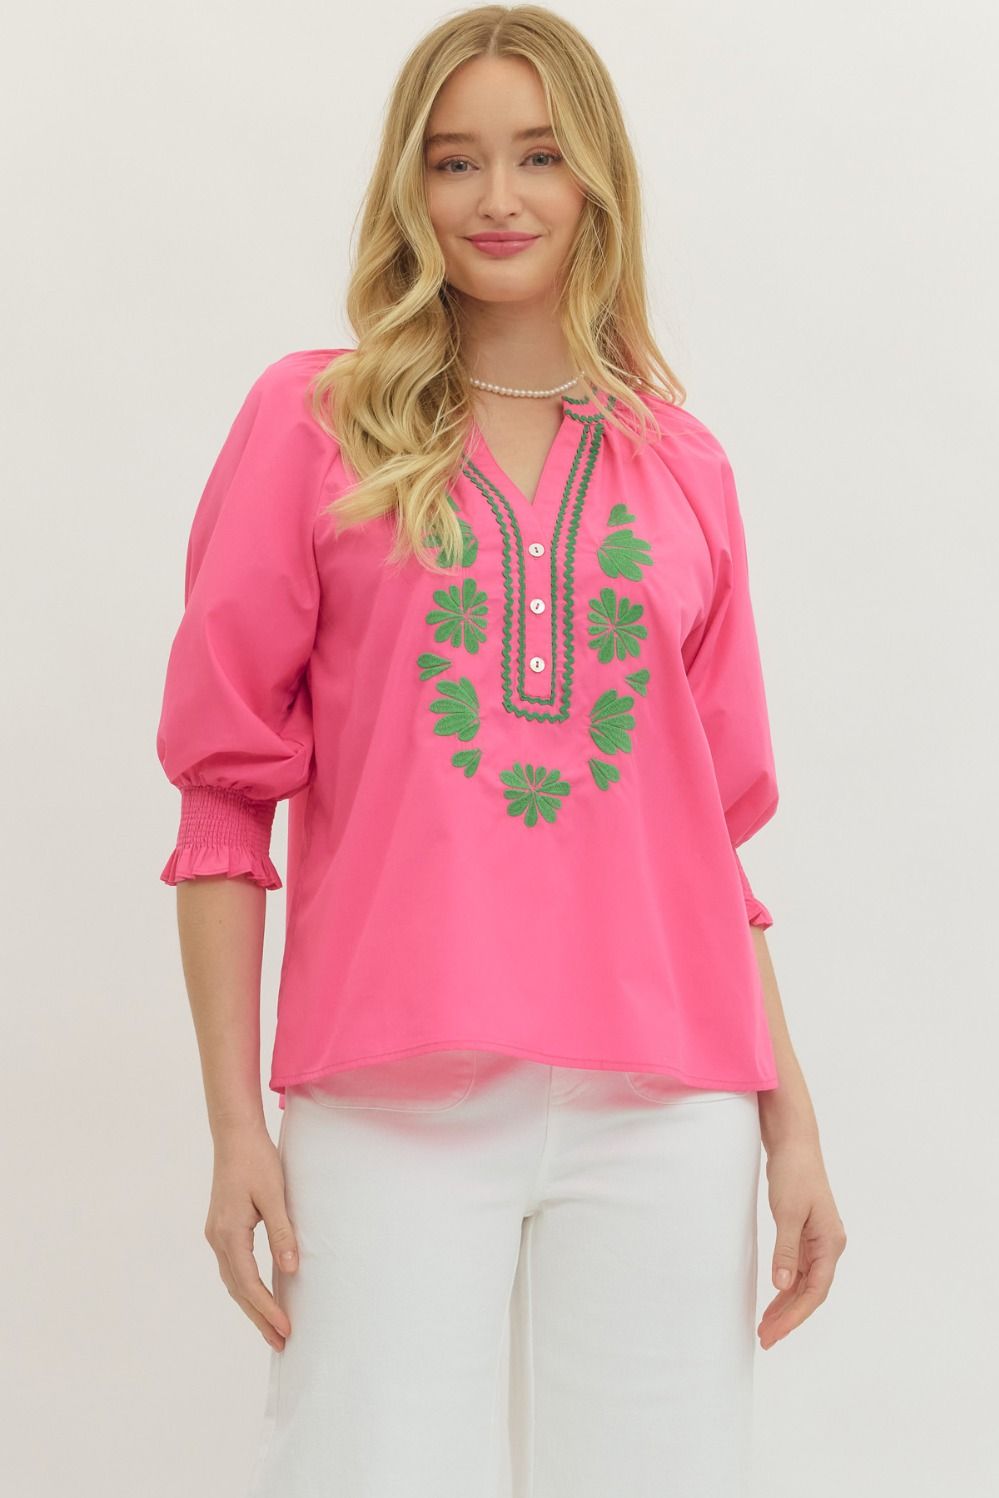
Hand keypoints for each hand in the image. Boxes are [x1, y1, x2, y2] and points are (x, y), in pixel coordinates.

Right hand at [204, 1121, 299, 1349]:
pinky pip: (234, 1267)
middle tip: (280, 1342)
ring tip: (272, 1327)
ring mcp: (217, 1233)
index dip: (267, 1308)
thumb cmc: (256, 1160)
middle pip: (238, 1289)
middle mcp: (217, 1238)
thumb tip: (291, 1269)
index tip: (285, 1329)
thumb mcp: (274, 1195)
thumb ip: (282, 1232)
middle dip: (258, 1317)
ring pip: (233, 1280)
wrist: (234, 1135)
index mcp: (229, 1233)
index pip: (249, 1283)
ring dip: (252, 1305)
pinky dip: (246, 1286)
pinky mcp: (221, 1228)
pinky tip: (259, 1294)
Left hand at [758, 1138, 846, 1348]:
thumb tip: (783, 1286)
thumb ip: (786, 1251)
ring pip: (804, 1283)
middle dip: (789, 1317)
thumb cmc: (794, 1173)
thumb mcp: (787, 1212)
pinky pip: (798, 1270)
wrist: (794, 1143)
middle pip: (811, 1292)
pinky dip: (785, 1287)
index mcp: (831, 1243)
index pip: (815, 1291)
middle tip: (765, 1338)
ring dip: (786, 1305)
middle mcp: (829, 1246)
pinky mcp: (806, 1234)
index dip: (795, 1316)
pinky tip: (773, 1300)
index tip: (774, 1333)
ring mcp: (819, 1241)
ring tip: (765, 1327)